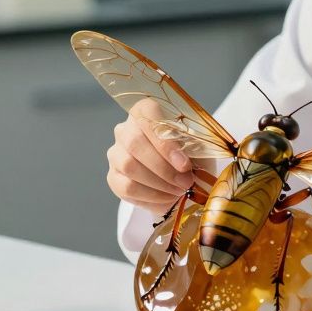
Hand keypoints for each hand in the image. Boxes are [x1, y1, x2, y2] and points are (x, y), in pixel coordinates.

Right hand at [105, 100, 195, 216]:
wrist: (182, 177)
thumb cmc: (190, 155)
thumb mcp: (198, 146)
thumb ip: (192, 148)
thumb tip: (185, 164)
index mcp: (145, 111)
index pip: (147, 116)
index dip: (165, 142)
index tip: (185, 165)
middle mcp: (125, 129)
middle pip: (135, 143)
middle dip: (164, 168)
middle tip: (186, 183)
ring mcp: (116, 153)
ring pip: (129, 166)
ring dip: (158, 183)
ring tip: (179, 191)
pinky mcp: (113, 177)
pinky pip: (127, 188)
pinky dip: (151, 196)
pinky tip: (167, 198)